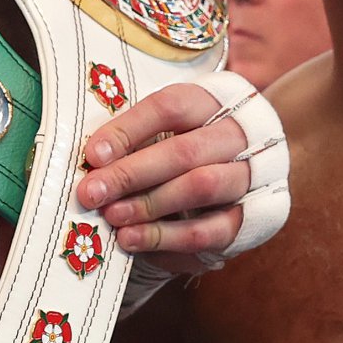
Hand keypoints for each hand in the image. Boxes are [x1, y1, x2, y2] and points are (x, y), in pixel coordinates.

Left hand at [78, 77, 287, 272]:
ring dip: (149, 204)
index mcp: (210, 102)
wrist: (243, 176)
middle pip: (183, 151)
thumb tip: (91, 163)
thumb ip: (132, 142)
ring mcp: (247, 177)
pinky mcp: (251, 219)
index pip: (169, 108)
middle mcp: (235, 136)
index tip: (93, 155)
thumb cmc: (185, 148)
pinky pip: (210, 231)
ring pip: (201, 187)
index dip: (128, 130)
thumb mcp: (162, 132)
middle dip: (131, 173)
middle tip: (92, 192)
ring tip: (112, 215)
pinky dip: (167, 237)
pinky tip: (133, 239)